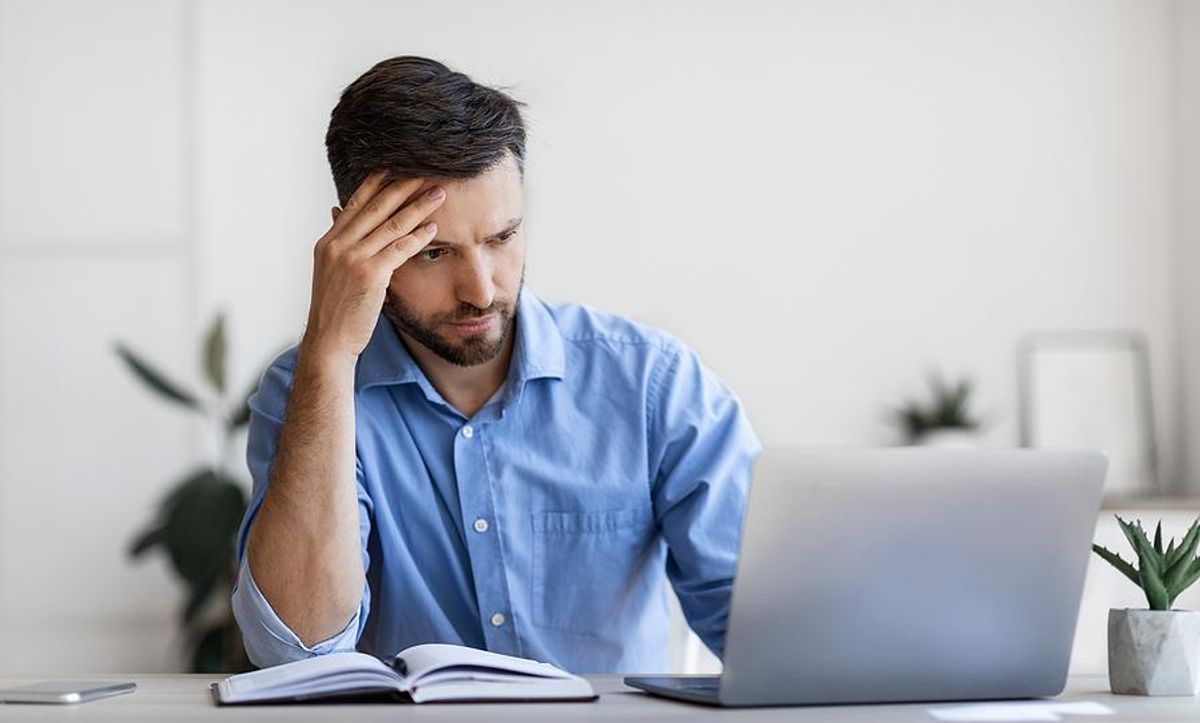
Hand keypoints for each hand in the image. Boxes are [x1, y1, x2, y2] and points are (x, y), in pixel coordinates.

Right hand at [301, 170, 444, 363]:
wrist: (329, 341)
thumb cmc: (336, 310)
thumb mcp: (331, 272)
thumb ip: (340, 244)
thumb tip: (337, 213)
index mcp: (328, 242)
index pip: (355, 204)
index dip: (376, 183)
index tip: (395, 166)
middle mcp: (337, 245)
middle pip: (376, 207)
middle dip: (402, 186)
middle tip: (425, 171)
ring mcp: (352, 259)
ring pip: (391, 225)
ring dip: (418, 207)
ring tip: (438, 193)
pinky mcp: (369, 275)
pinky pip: (399, 249)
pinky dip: (418, 237)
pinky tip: (434, 228)